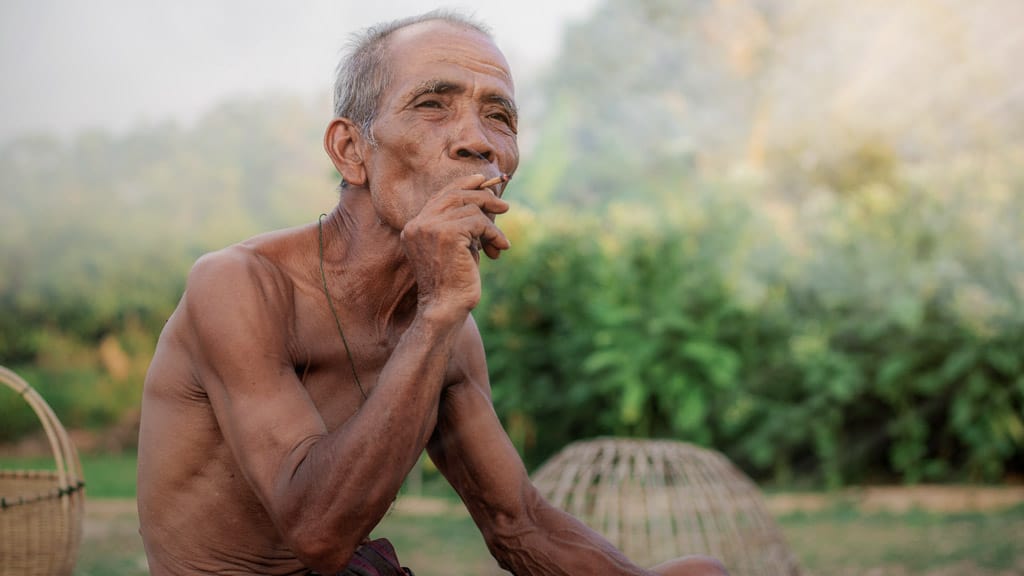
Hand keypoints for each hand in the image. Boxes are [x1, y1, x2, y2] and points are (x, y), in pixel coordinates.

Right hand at [401, 173, 509, 318]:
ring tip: (499, 242)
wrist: (445, 308)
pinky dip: (494, 234)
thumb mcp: (455, 247)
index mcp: (414, 227)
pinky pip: (479, 222)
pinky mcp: (447, 234)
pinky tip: (499, 249)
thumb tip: (487, 199)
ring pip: (471, 208)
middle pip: (456, 195)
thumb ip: (462, 224)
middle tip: (504, 206)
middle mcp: (418, 224)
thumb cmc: (453, 282)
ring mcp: (430, 227)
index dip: (463, 184)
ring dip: (491, 225)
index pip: (440, 196)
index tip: (483, 181)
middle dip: (483, 197)